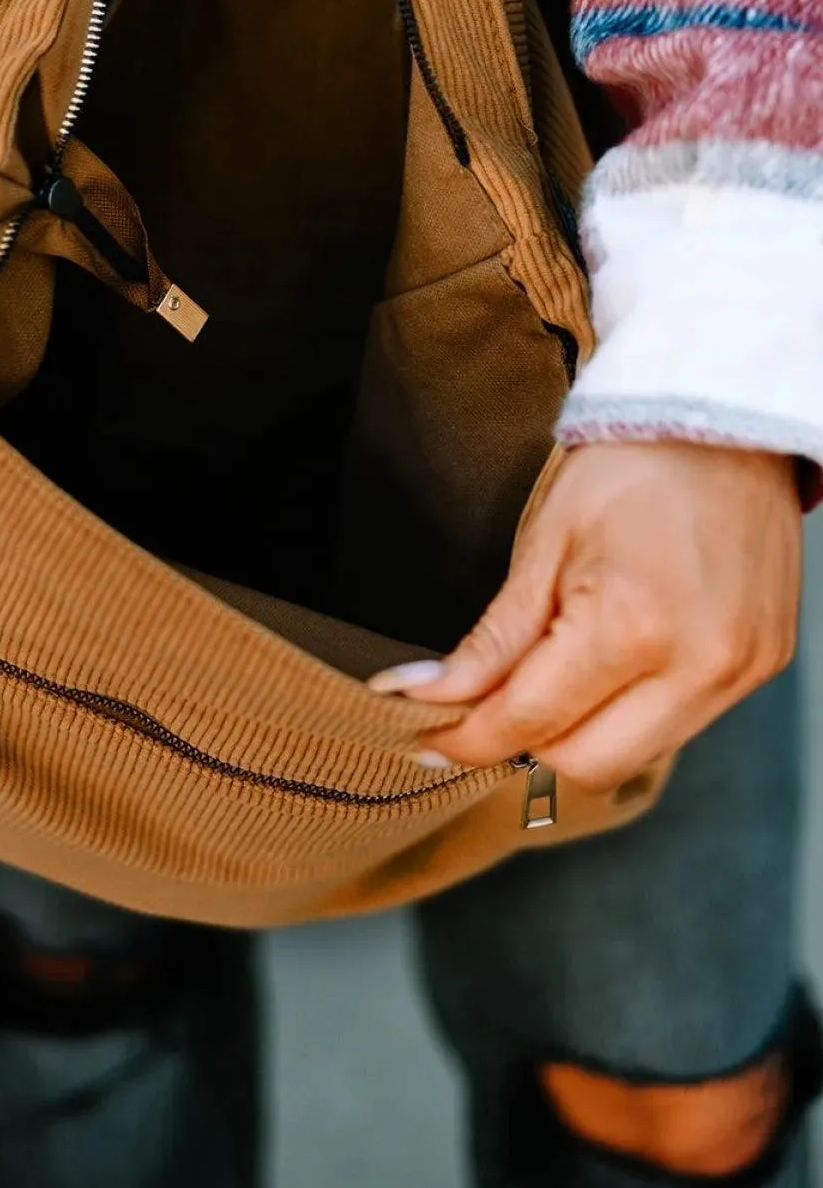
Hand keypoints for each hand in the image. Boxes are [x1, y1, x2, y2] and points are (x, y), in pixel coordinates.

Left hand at [369, 443, 801, 790]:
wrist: (725, 423)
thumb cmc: (633, 467)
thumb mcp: (545, 544)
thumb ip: (492, 639)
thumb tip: (426, 692)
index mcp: (633, 626)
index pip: (531, 721)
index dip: (468, 738)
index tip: (429, 737)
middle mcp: (697, 666)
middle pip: (584, 764)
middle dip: (524, 742)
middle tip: (485, 705)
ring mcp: (738, 674)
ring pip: (633, 757)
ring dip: (578, 732)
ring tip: (554, 671)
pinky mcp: (761, 670)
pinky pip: (678, 727)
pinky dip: (629, 713)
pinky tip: (611, 662)